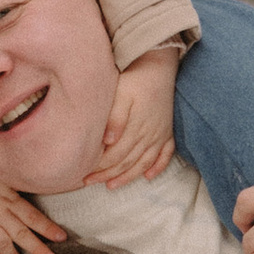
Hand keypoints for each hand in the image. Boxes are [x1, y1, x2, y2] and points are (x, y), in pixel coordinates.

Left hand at [87, 48, 178, 187]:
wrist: (160, 67)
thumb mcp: (122, 94)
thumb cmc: (136, 79)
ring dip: (128, 176)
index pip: (115, 155)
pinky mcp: (168, 131)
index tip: (85, 173)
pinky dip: (158, 167)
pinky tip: (149, 177)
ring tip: (112, 185)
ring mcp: (160, 135)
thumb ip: (115, 118)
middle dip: (107, 174)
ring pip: (143, 163)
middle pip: (126, 162)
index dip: (100, 167)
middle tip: (89, 182)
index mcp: (136, 128)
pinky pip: (166, 155)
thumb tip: (108, 142)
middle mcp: (149, 135)